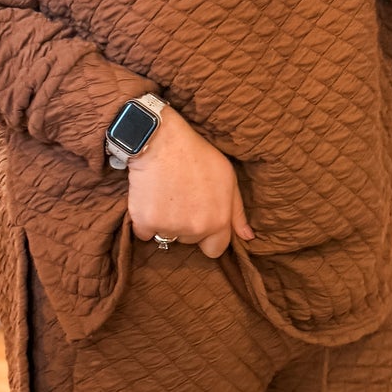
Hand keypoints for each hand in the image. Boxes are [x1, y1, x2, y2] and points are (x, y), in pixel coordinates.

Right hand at [126, 107, 253, 260]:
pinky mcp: (145, 222)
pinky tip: (149, 198)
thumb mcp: (228, 177)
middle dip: (185, 225)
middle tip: (181, 198)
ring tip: (165, 195)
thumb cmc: (197, 155)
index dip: (207, 237)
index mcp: (218, 221)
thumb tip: (247, 237)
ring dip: (165, 223)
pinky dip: (144, 220)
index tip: (199, 220)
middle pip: (189, 241)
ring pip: (166, 236)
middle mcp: (195, 229)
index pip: (214, 250)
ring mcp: (169, 227)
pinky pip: (144, 232)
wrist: (162, 141)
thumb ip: (237, 212)